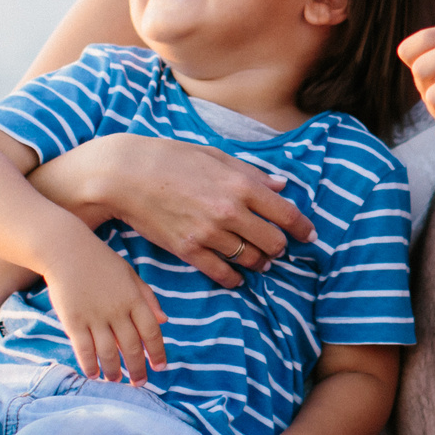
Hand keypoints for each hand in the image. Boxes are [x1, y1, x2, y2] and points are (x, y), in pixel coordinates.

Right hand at [33, 134, 311, 287]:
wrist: (125, 174)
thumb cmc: (171, 158)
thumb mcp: (216, 155)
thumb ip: (252, 174)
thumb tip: (281, 186)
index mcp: (240, 185)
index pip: (286, 214)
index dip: (303, 228)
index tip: (309, 235)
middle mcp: (229, 212)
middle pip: (273, 242)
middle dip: (281, 247)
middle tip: (280, 247)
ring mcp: (209, 234)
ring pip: (250, 260)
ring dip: (259, 262)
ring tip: (260, 260)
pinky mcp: (188, 250)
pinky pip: (221, 273)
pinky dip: (234, 278)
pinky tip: (237, 275)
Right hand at [40, 243, 163, 382]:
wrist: (66, 250)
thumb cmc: (101, 261)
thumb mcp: (130, 274)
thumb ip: (148, 298)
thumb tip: (164, 321)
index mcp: (134, 298)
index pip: (152, 332)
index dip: (158, 352)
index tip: (160, 368)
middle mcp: (117, 310)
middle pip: (132, 347)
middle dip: (137, 369)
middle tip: (140, 383)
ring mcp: (94, 317)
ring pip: (109, 352)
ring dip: (114, 371)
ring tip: (116, 381)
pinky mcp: (73, 320)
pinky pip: (84, 349)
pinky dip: (90, 365)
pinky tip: (93, 375)